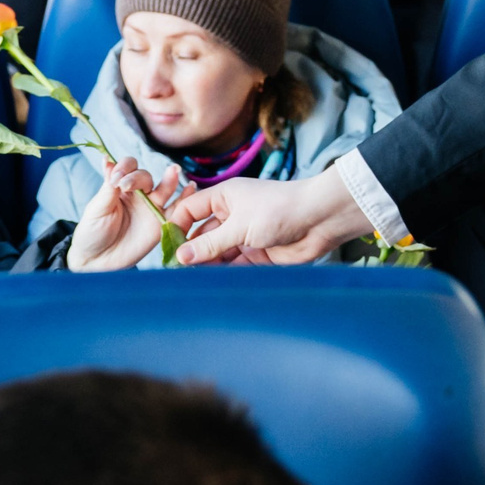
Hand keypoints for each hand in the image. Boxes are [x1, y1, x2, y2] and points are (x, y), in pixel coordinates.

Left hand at [68, 164, 177, 271]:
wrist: (98, 260)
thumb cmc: (93, 232)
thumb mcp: (97, 208)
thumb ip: (108, 187)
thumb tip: (107, 159)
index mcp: (120, 186)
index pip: (128, 166)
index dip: (124, 167)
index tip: (115, 179)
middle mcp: (138, 194)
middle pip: (145, 176)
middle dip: (137, 177)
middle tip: (125, 185)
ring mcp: (151, 208)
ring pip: (164, 188)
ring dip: (170, 178)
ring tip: (174, 171)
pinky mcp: (160, 223)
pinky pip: (176, 208)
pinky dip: (185, 198)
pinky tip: (191, 188)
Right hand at [171, 169, 370, 265]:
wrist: (320, 221)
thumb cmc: (280, 210)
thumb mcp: (240, 226)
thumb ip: (210, 244)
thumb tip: (181, 257)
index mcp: (224, 198)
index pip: (190, 210)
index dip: (176, 226)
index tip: (165, 247)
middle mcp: (231, 216)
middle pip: (202, 236)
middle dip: (189, 252)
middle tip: (174, 272)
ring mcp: (243, 236)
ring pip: (216, 254)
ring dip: (205, 266)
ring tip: (190, 282)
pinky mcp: (256, 255)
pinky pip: (232, 266)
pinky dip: (222, 275)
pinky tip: (211, 285)